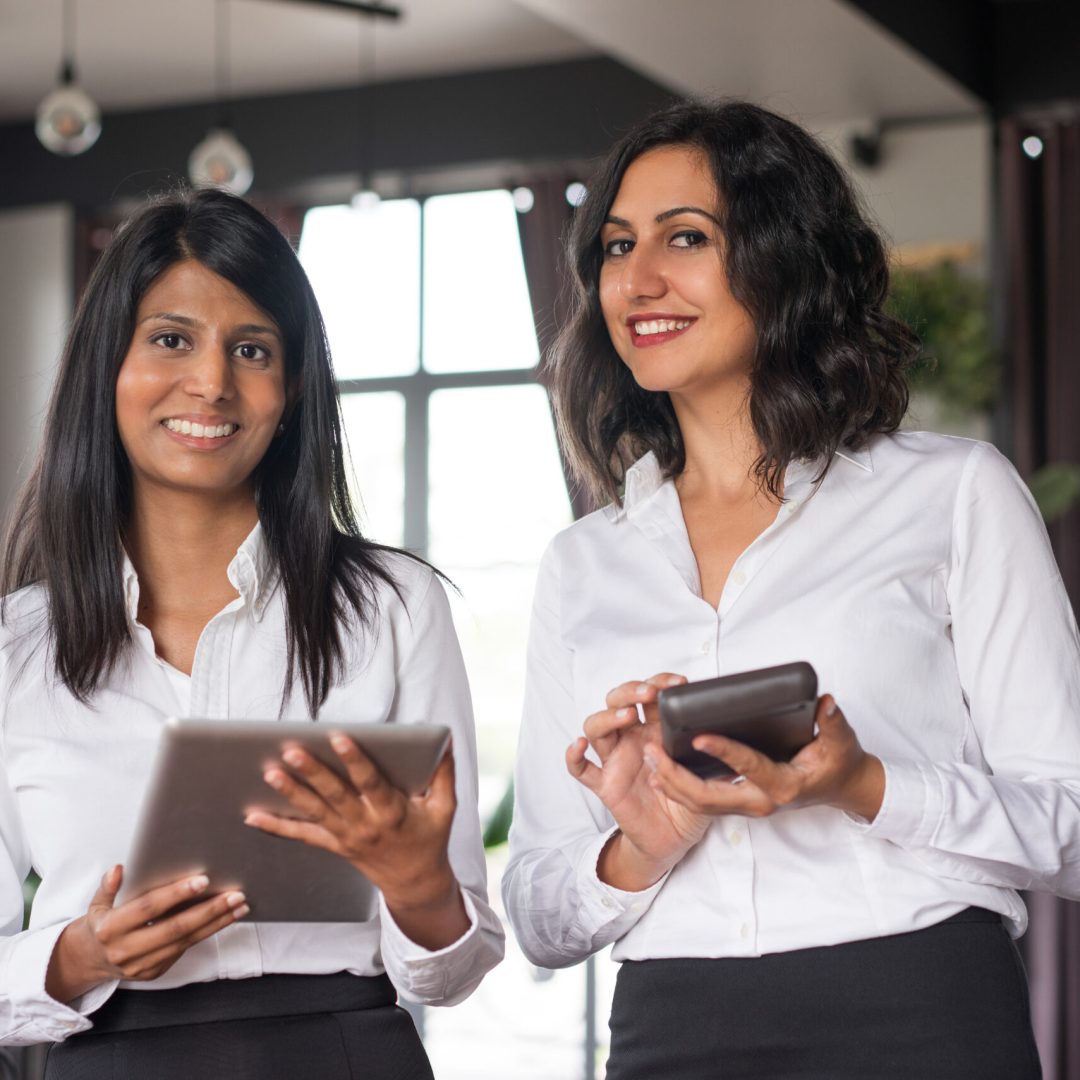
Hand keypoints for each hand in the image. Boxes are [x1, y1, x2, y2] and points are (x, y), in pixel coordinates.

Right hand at [45, 866, 247, 1003]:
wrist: (88, 962)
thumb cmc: (99, 925)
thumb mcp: (96, 905)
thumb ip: (107, 887)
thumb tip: (119, 869)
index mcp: (110, 928)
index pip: (148, 909)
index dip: (175, 894)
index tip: (203, 880)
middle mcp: (125, 950)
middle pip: (174, 929)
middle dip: (208, 911)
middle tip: (235, 895)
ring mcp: (141, 965)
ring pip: (185, 942)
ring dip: (216, 923)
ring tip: (240, 906)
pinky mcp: (153, 972)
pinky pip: (184, 950)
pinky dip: (207, 933)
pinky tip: (225, 919)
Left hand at [244, 735, 468, 949]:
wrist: (415, 882)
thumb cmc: (430, 837)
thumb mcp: (445, 806)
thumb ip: (444, 772)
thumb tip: (444, 739)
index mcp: (393, 812)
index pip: (370, 782)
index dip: (355, 760)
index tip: (339, 737)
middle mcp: (365, 824)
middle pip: (335, 796)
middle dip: (312, 772)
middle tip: (290, 751)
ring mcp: (346, 837)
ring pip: (315, 813)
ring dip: (291, 793)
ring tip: (270, 772)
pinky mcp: (334, 845)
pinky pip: (302, 836)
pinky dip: (276, 827)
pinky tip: (253, 815)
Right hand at [567, 674, 708, 890]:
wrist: (675, 837)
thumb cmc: (689, 799)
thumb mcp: (708, 770)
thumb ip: (714, 752)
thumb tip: (735, 732)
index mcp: (654, 729)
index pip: (649, 694)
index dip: (659, 682)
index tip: (678, 683)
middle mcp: (631, 738)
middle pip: (616, 701)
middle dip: (630, 691)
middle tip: (649, 692)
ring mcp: (615, 759)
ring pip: (596, 727)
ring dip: (608, 716)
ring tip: (628, 715)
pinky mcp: (605, 784)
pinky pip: (581, 769)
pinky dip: (574, 756)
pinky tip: (580, 745)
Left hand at [643, 695, 884, 820]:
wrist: (844, 788)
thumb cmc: (840, 761)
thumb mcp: (841, 740)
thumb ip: (832, 721)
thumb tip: (825, 702)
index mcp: (784, 784)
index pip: (748, 766)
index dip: (723, 751)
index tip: (697, 735)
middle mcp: (762, 801)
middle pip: (710, 797)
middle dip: (676, 777)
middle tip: (652, 752)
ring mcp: (750, 806)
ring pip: (701, 804)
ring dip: (671, 784)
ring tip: (648, 759)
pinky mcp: (741, 802)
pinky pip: (704, 802)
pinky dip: (679, 790)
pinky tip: (658, 774)